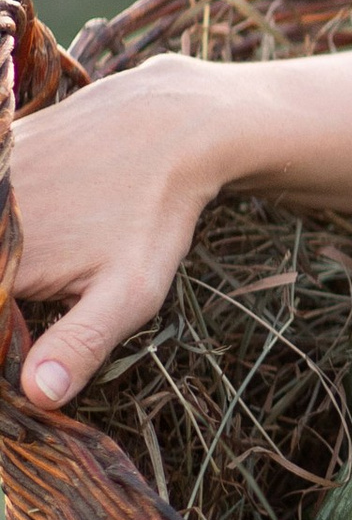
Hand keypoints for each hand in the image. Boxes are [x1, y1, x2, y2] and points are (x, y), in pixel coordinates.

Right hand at [6, 56, 243, 406]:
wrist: (168, 122)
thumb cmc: (152, 215)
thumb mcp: (128, 292)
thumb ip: (79, 344)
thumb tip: (38, 397)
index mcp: (1, 263)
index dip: (10, 326)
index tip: (34, 322)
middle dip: (9, 290)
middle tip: (66, 275)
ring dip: (11, 258)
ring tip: (59, 252)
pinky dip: (10, 221)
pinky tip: (45, 221)